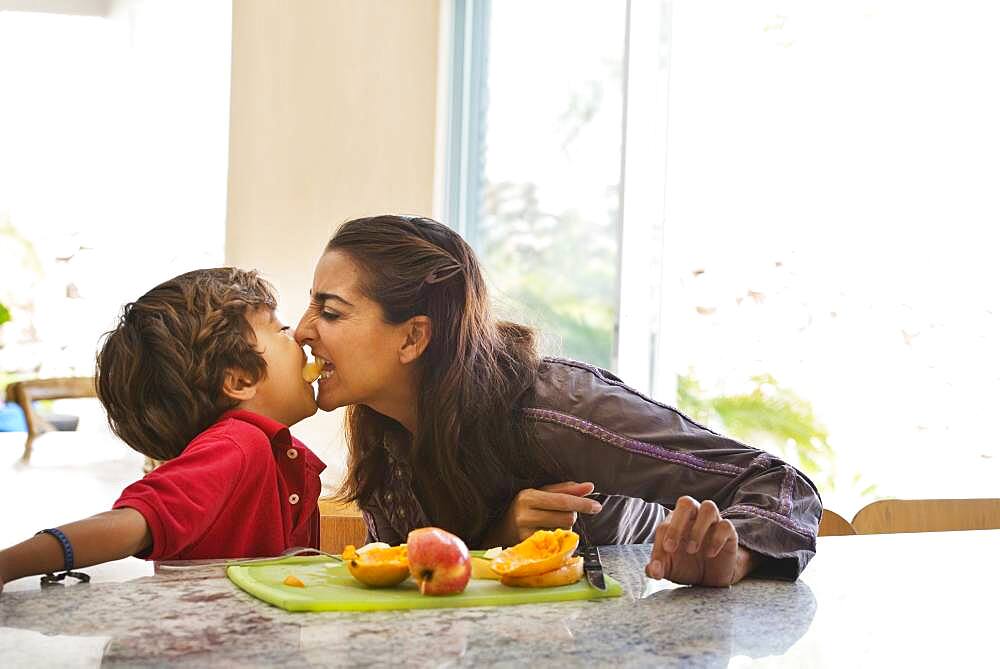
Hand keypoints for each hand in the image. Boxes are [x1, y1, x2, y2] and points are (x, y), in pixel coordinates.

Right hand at [484, 481, 602, 546]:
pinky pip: (555, 544)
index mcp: (528, 496)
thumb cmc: (525, 508)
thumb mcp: (542, 494)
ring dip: (564, 528)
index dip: (582, 504)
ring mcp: (524, 534)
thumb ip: (566, 490)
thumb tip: (590, 486)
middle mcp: (524, 514)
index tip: (598, 506)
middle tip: (559, 514)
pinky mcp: (527, 549)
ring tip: (550, 524)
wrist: (498, 530)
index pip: (562, 501)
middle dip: (570, 516)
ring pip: (563, 532)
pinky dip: (556, 539)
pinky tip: (546, 535)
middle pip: (567, 518)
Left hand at [645, 496, 757, 586]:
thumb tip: (653, 571)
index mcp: (675, 522)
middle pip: (686, 503)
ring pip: (708, 507)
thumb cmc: (685, 566)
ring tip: (691, 550)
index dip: (662, 538)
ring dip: (698, 528)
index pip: (666, 523)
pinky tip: (710, 554)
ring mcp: (713, 522)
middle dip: (677, 524)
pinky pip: (726, 525)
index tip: (663, 554)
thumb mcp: (669, 570)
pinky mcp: (729, 532)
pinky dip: (717, 539)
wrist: (710, 577)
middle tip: (671, 547)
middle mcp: (694, 516)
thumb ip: (657, 568)